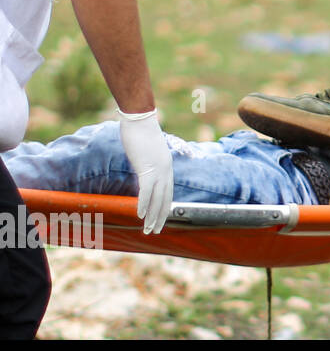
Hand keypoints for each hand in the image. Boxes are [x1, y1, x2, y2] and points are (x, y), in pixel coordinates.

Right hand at [117, 108, 173, 233]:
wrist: (140, 118)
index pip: (168, 191)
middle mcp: (166, 170)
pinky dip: (144, 204)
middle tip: (155, 231)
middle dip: (161, 217)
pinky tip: (139, 215)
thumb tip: (144, 169)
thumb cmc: (140, 132)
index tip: (162, 219)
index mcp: (167, 166)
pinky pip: (146, 191)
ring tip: (148, 230)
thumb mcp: (148, 151)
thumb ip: (148, 162)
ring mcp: (158, 169)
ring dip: (152, 216)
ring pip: (158, 199)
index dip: (165, 207)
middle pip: (166, 199)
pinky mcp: (147, 168)